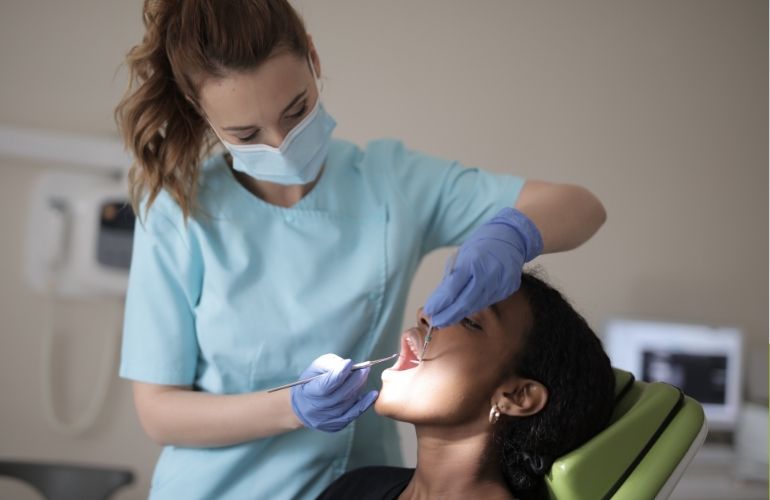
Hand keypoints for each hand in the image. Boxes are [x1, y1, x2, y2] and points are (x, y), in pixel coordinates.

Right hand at [290, 353, 377, 431]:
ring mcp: (327, 419)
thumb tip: (350, 366)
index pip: (326, 384)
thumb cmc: (311, 382)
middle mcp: (317, 409)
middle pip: (341, 394)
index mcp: (310, 393)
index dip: (339, 374)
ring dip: (359, 387)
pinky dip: (365, 404)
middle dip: (355, 379)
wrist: (303, 406)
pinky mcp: (336, 425)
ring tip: (364, 375)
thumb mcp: (316, 369)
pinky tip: (373, 394)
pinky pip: (353, 414)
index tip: (349, 363)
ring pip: (348, 402)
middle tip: (365, 368)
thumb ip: (331, 364)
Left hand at [424, 207, 542, 327]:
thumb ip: (453, 277)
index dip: (440, 303)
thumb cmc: (482, 244)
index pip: (452, 288)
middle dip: (449, 315)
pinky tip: (465, 310)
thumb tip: (439, 299)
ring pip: (477, 304)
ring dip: (460, 313)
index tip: (430, 311)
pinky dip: (474, 306)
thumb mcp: (463, 255)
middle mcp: (488, 274)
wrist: (512, 237)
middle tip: (436, 322)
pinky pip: (488, 301)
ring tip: (447, 319)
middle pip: (465, 302)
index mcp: (473, 262)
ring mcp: (501, 282)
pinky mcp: (508, 288)